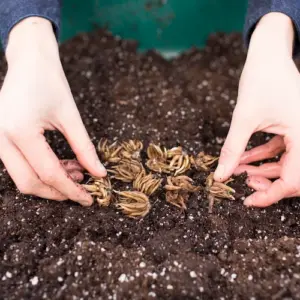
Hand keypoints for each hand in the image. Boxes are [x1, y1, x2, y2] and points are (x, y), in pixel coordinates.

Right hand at [0, 17, 105, 205]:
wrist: (29, 61)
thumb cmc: (50, 82)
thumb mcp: (71, 116)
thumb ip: (85, 148)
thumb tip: (99, 173)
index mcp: (20, 131)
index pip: (48, 174)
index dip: (71, 190)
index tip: (89, 199)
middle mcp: (1, 138)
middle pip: (29, 183)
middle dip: (58, 192)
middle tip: (83, 190)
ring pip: (23, 177)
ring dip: (51, 182)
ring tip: (77, 173)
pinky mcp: (0, 138)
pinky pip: (20, 166)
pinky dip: (42, 171)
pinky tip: (64, 166)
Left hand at [214, 13, 299, 206]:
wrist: (268, 55)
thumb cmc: (261, 79)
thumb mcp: (243, 118)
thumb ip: (232, 149)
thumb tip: (219, 176)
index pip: (293, 180)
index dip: (270, 195)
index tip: (248, 201)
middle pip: (293, 175)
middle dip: (267, 182)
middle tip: (243, 182)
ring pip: (286, 164)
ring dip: (261, 169)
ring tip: (237, 170)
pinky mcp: (294, 128)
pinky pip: (281, 150)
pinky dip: (262, 156)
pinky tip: (242, 159)